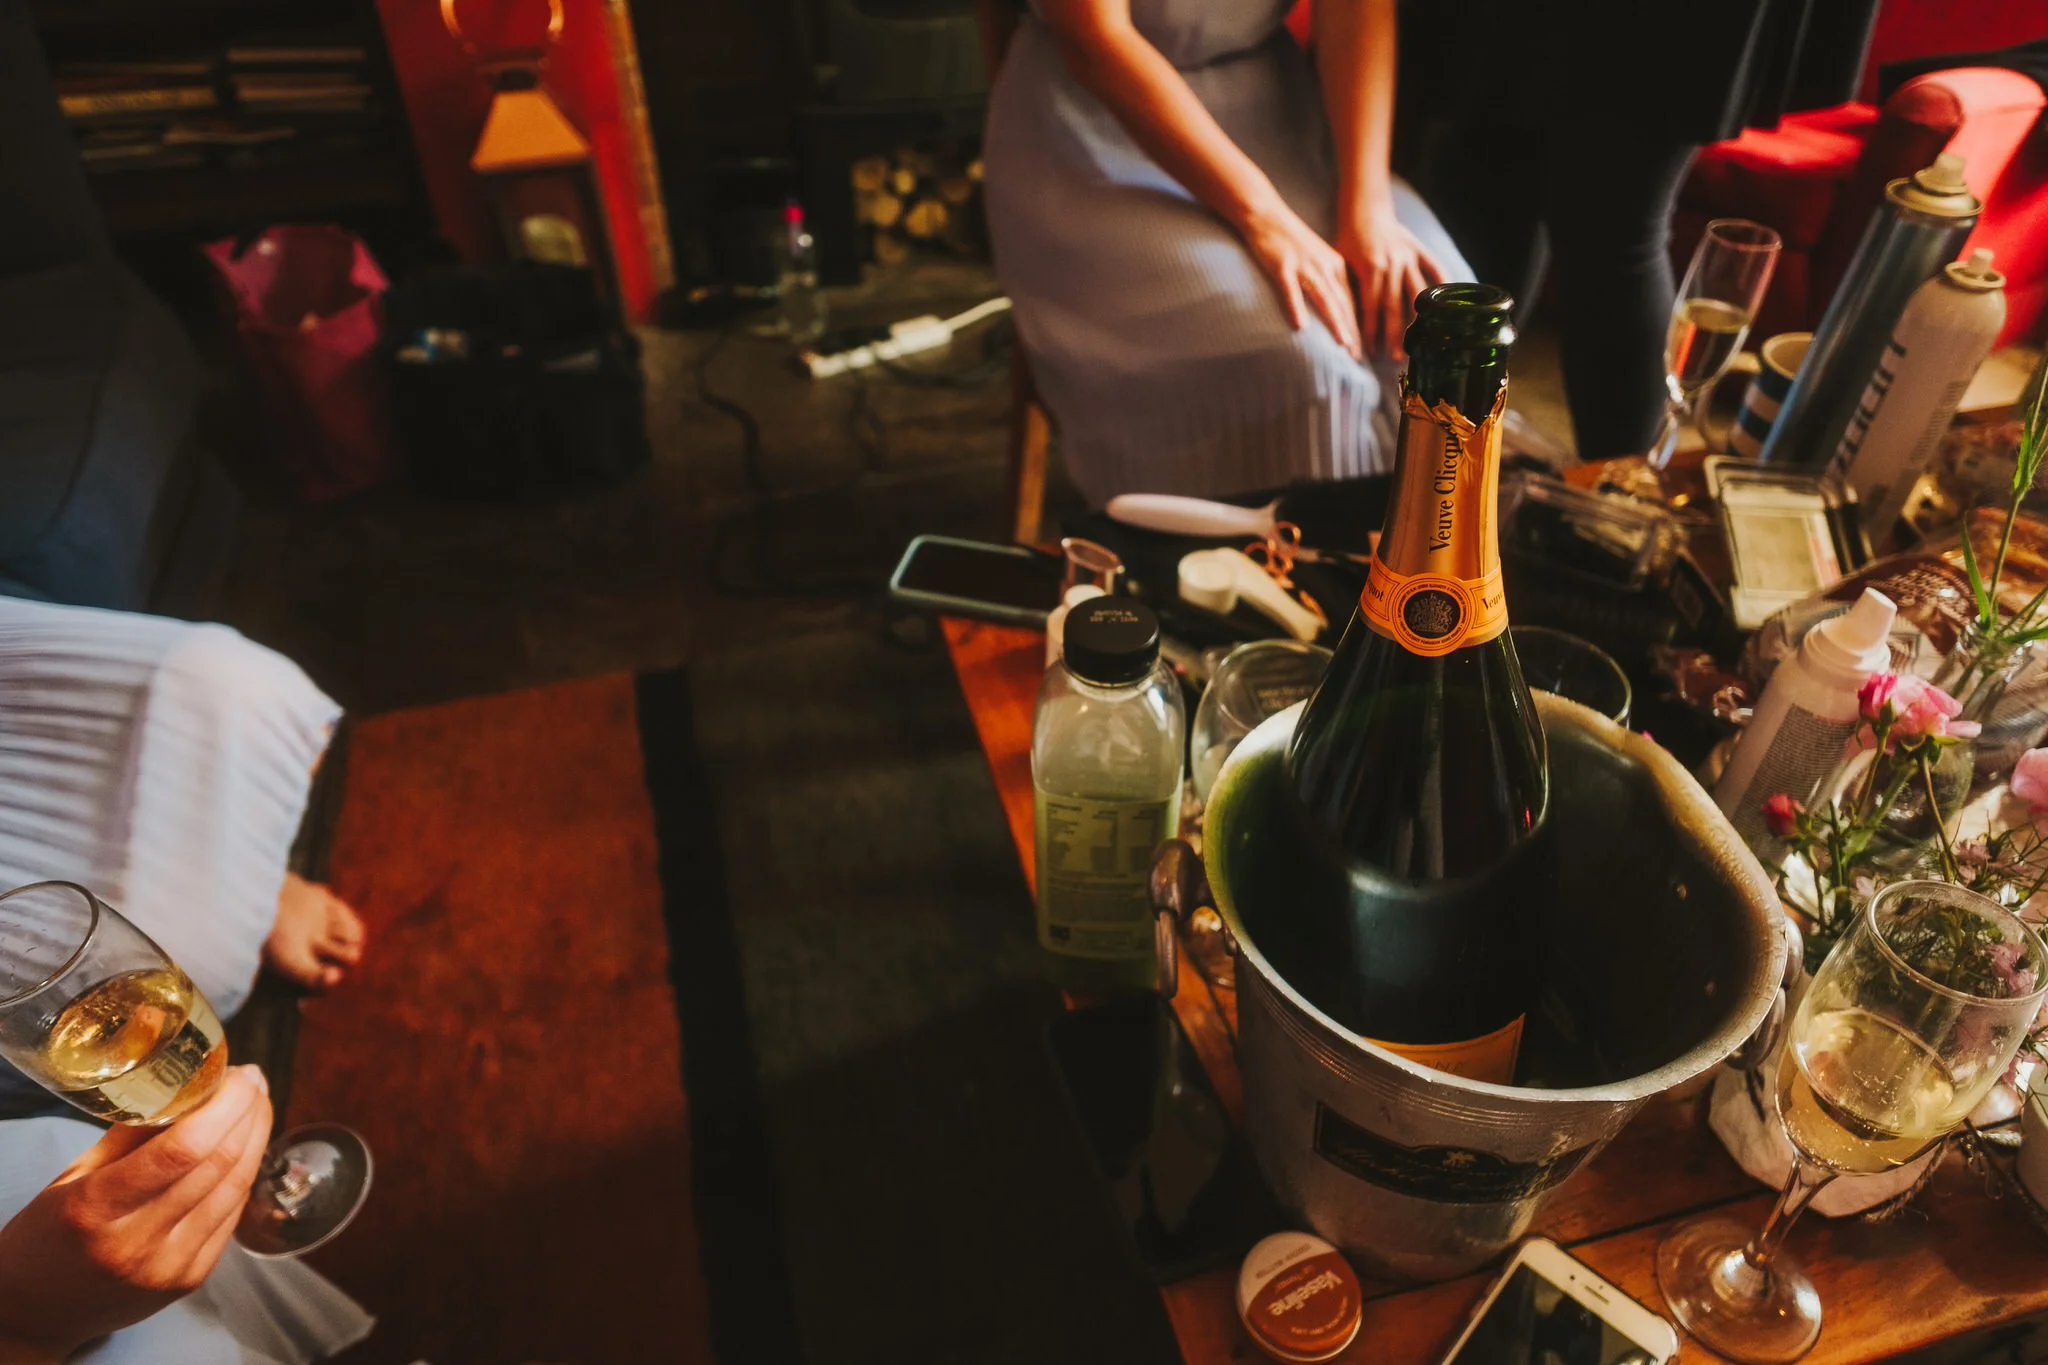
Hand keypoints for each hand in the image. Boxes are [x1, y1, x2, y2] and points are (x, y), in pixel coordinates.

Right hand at [0, 1067, 271, 1360]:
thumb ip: (129, 1135)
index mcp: (96, 1208)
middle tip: (253, 1080)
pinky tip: (246, 1149)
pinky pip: (231, 1216)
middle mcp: (138, 1243)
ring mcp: (170, 1267)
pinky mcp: (190, 1280)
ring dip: (256, 1140)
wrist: (36, 1315)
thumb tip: (187, 1087)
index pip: (181, 1150)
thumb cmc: (45, 1236)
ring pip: (235, 1189)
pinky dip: (243, 1176)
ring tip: (257, 1105)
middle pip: (218, 1164)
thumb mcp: (72, 1176)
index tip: (241, 1073)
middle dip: (247, 1113)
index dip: (225, 1105)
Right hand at [1237, 199, 1361, 359]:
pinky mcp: (1282, 266)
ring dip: (1335, 323)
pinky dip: (1296, 309)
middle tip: (1358, 357)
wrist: (1267, 215)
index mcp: (1335, 266)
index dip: (1358, 326)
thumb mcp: (1316, 259)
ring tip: (1342, 345)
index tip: (1363, 349)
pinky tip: (1300, 327)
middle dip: (1352, 331)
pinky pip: (1290, 291)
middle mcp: (1324, 267)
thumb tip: (1335, 308)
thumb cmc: (1289, 240)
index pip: (1351, 301)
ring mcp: (1304, 266)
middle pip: (1342, 304)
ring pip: (1324, 299)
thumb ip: (1326, 281)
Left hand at [1337, 203, 1447, 362]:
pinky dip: (1445, 286)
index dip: (1370, 332)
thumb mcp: (1342, 265)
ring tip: (1424, 341)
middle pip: (1394, 306)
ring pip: (1417, 292)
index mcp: (1371, 268)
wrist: (1364, 210)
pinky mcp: (1420, 250)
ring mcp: (1409, 257)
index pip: (1371, 308)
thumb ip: (1348, 291)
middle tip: (1397, 358)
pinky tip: (1450, 306)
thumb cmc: (1348, 242)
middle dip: (1395, 334)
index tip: (1369, 353)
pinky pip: (1435, 268)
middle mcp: (1392, 264)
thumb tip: (1346, 325)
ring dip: (1420, 319)